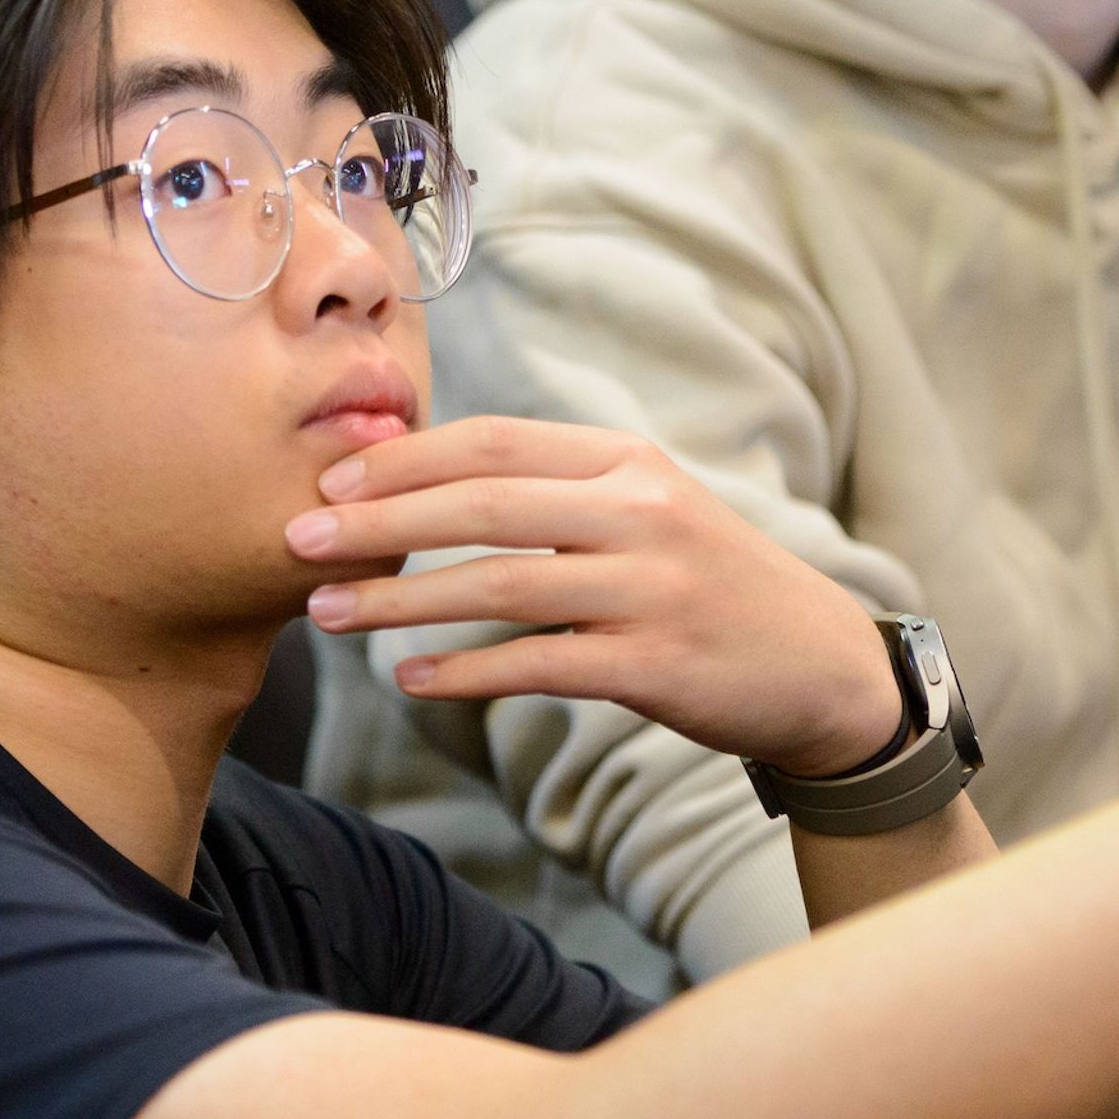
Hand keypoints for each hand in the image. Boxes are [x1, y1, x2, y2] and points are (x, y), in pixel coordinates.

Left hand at [288, 417, 903, 777]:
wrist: (820, 668)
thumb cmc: (710, 586)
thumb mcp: (651, 510)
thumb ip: (559, 493)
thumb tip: (426, 487)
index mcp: (629, 462)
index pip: (494, 440)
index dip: (404, 459)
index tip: (330, 479)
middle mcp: (641, 512)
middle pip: (483, 503)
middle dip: (378, 521)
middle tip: (297, 538)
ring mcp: (650, 588)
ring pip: (498, 584)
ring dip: (401, 598)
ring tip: (329, 613)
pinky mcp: (654, 664)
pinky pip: (537, 664)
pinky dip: (465, 672)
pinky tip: (411, 678)